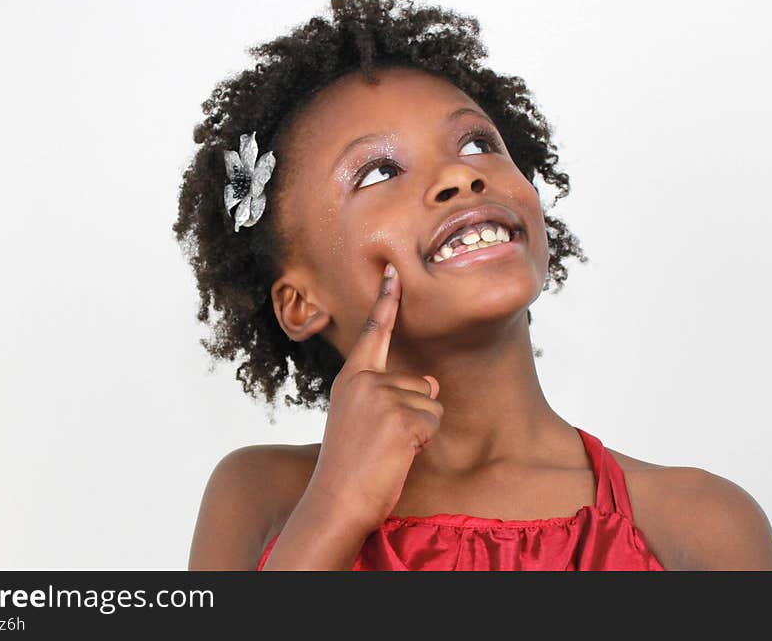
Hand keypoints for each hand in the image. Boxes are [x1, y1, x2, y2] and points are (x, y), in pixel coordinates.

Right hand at [305, 262, 442, 534]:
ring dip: (418, 431)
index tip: (393, 271)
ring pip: (430, 403)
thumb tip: (434, 381)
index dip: (386, 301)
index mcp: (351, 379)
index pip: (374, 334)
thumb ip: (392, 395)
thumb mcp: (365, 422)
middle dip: (414, 414)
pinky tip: (396, 455)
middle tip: (381, 443)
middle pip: (420, 383)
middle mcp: (364, 381)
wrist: (337, 501)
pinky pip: (433, 422)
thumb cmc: (351, 466)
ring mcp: (382, 397)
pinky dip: (422, 443)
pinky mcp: (401, 417)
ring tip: (387, 450)